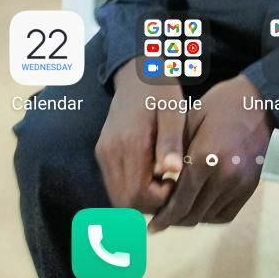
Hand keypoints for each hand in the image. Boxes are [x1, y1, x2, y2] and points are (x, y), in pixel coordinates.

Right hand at [95, 58, 184, 213]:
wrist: (135, 73)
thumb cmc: (160, 91)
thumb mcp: (173, 110)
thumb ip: (171, 141)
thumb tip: (172, 171)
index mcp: (130, 142)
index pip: (137, 194)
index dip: (159, 199)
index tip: (176, 183)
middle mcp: (110, 152)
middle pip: (124, 202)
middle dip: (150, 204)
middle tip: (170, 185)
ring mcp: (103, 153)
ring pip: (117, 198)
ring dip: (140, 198)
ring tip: (162, 180)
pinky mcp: (102, 153)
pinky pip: (114, 185)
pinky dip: (131, 189)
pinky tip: (150, 174)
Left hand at [149, 73, 273, 231]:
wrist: (259, 101)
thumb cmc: (219, 105)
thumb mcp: (189, 120)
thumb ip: (173, 153)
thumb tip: (155, 180)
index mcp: (205, 158)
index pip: (180, 201)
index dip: (163, 217)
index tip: (151, 226)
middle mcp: (224, 177)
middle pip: (193, 214)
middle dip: (174, 220)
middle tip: (160, 219)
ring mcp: (240, 185)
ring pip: (208, 217)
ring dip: (191, 218)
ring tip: (177, 212)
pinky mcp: (250, 187)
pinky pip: (226, 214)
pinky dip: (209, 215)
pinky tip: (199, 206)